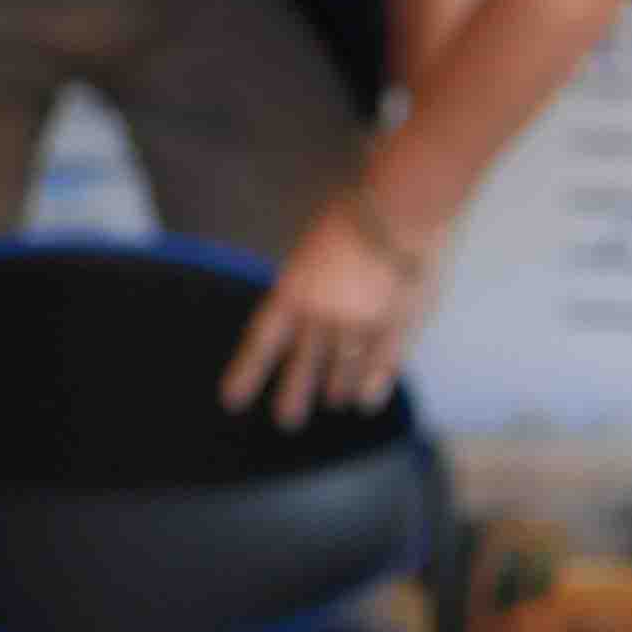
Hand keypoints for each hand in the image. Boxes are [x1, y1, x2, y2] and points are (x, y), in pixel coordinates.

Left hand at [222, 200, 431, 426]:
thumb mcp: (310, 248)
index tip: (232, 400)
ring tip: (332, 402)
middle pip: (302, 365)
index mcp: (293, 292)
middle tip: (287, 421)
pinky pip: (382, 366)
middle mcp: (322, 317)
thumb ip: (306, 284)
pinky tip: (364, 403)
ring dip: (336, 389)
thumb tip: (299, 309)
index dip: (247, 373)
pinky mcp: (397, 327)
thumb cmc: (353, 214)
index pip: (262, 342)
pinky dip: (373, 385)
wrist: (399, 210)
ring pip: (343, 370)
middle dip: (293, 395)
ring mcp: (361, 325)